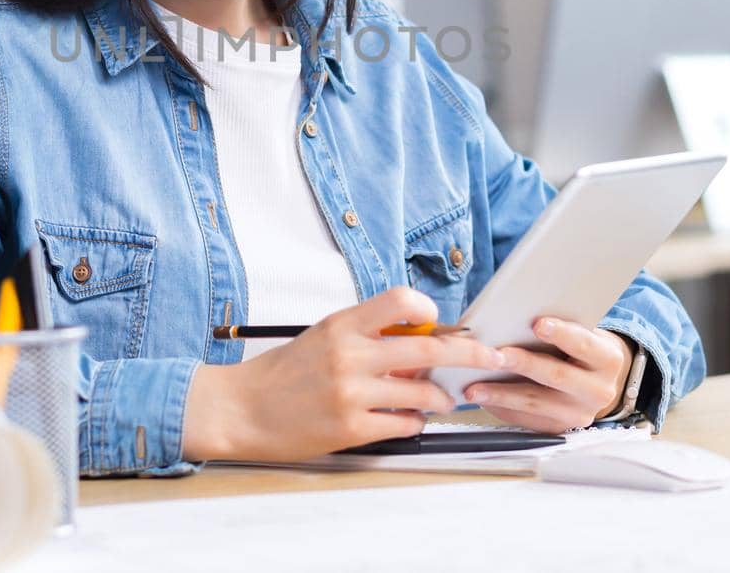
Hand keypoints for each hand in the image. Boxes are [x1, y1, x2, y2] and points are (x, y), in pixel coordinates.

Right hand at [182, 286, 507, 462]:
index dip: (430, 310)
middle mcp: (350, 355)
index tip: (441, 322)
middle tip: (489, 356)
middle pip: (428, 348)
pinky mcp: (351, 428)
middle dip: (469, 352)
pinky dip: (415, 422)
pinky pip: (404, 424)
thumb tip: (416, 341)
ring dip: (441, 397)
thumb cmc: (281, 374)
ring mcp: (351, 393)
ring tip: (442, 400)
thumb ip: (365, 335)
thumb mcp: (321, 337)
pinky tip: (409, 420)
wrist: (240, 409)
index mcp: (342, 324)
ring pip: (423, 392)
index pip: (401, 301)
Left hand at [461, 316, 635, 433]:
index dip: (561, 334)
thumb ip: (560, 328)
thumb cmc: (579, 349)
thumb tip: (516, 315)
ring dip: (502, 394)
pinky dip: (503, 410)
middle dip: (524, 364)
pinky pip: (528, 421)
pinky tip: (483, 400)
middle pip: (557, 376)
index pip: (584, 345)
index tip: (537, 323)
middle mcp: (599, 391)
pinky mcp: (560, 429)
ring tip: (474, 387)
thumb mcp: (582, 334)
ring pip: (537, 404)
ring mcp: (580, 415)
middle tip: (495, 355)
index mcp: (608, 360)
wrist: (596, 380)